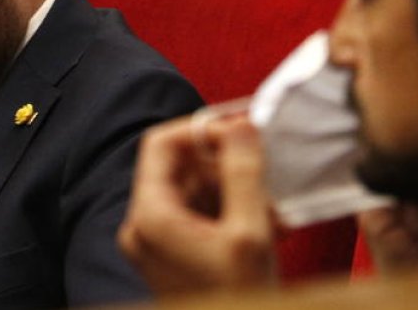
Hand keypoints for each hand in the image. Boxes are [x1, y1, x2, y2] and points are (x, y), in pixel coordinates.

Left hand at [118, 113, 278, 295]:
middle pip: (180, 165)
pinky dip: (234, 210)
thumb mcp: (249, 233)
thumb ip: (243, 171)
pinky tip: (268, 225)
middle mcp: (145, 227)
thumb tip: (239, 124)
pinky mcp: (177, 256)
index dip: (201, 128)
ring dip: (236, 188)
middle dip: (226, 163)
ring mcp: (158, 244)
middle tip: (265, 170)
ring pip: (196, 188)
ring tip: (273, 207)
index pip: (161, 143)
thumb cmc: (238, 300)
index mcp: (150, 217)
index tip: (240, 129)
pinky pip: (202, 214)